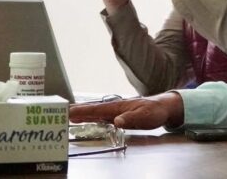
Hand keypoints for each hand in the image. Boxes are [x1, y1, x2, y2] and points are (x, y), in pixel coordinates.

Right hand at [69, 92, 183, 129]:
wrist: (164, 108)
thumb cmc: (155, 111)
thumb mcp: (145, 116)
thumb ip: (132, 118)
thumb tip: (117, 120)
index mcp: (119, 106)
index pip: (97, 109)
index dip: (83, 111)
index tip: (69, 112)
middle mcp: (115, 108)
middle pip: (93, 109)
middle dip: (78, 111)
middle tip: (61, 113)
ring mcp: (116, 111)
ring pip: (96, 113)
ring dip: (82, 114)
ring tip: (68, 116)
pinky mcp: (119, 115)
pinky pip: (102, 117)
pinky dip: (91, 118)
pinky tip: (86, 120)